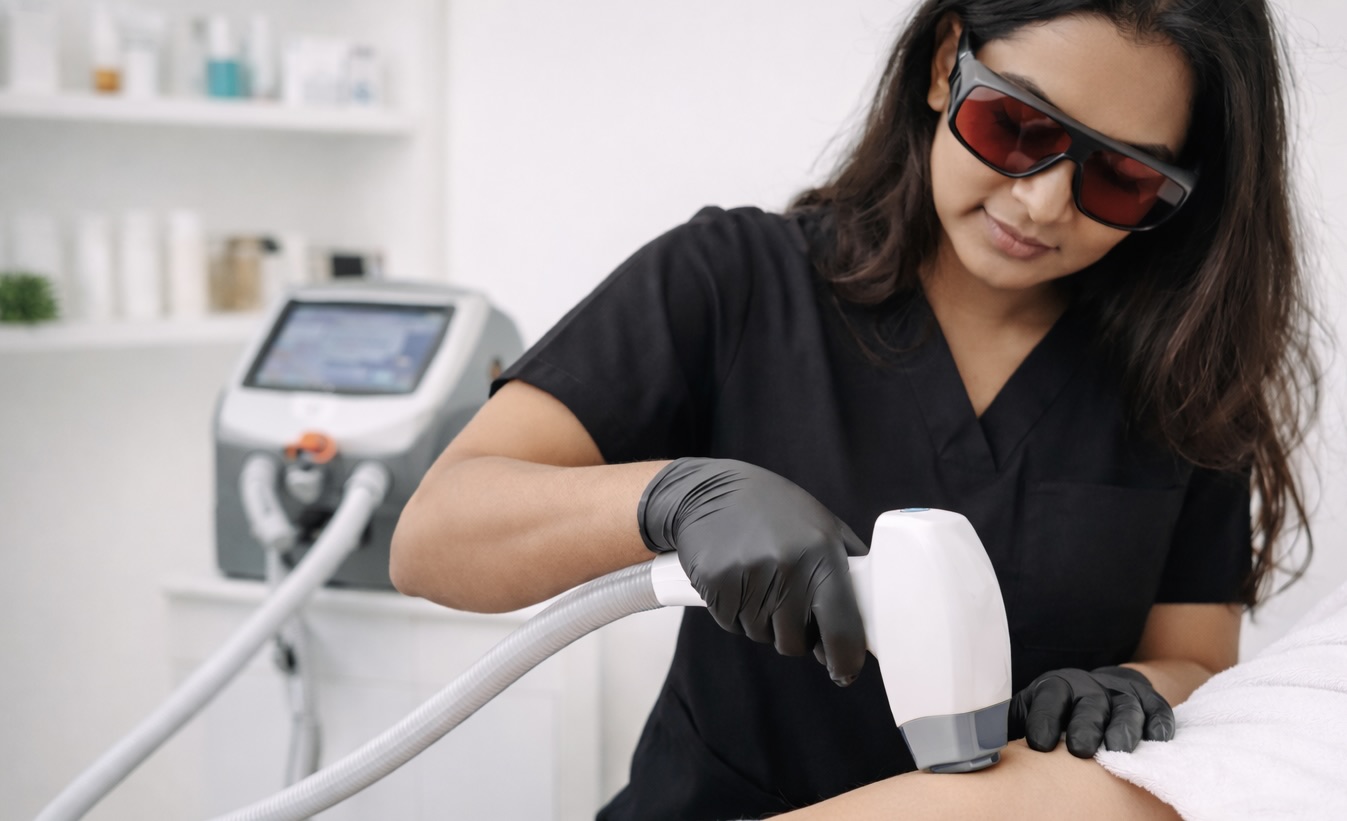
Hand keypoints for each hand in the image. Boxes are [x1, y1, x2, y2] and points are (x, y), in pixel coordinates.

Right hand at [638, 458, 868, 684]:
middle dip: (795, 633)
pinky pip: (733, 626)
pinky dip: (736, 612)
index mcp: (823, 554)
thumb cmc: (774, 510)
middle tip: (787, 598)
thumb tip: (870, 618)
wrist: (710, 491)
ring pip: (763, 637)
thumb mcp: (822, 525)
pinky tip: (737, 579)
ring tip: (759, 579)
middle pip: (796, 644)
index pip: (842, 628)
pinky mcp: (716, 586)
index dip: (845, 661)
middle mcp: (788, 568)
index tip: (844, 672)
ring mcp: (749, 577)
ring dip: (763, 620)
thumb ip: (848, 568)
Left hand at [1009, 666, 1174, 756]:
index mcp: (1055, 687)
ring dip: (1124, 726)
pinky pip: (1158, 709)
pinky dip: (1159, 722)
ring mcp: (1121, 693)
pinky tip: (1157, 738)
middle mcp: (1089, 687)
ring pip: (1125, 706)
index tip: (1039, 744)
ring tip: (1119, 748)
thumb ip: (1006, 726)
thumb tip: (976, 746)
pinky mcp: (1149, 701)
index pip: (1049, 697)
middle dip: (1086, 725)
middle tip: (1082, 750)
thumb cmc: (1054, 713)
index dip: (1044, 718)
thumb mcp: (1026, 713)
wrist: (1092, 689)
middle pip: (1090, 703)